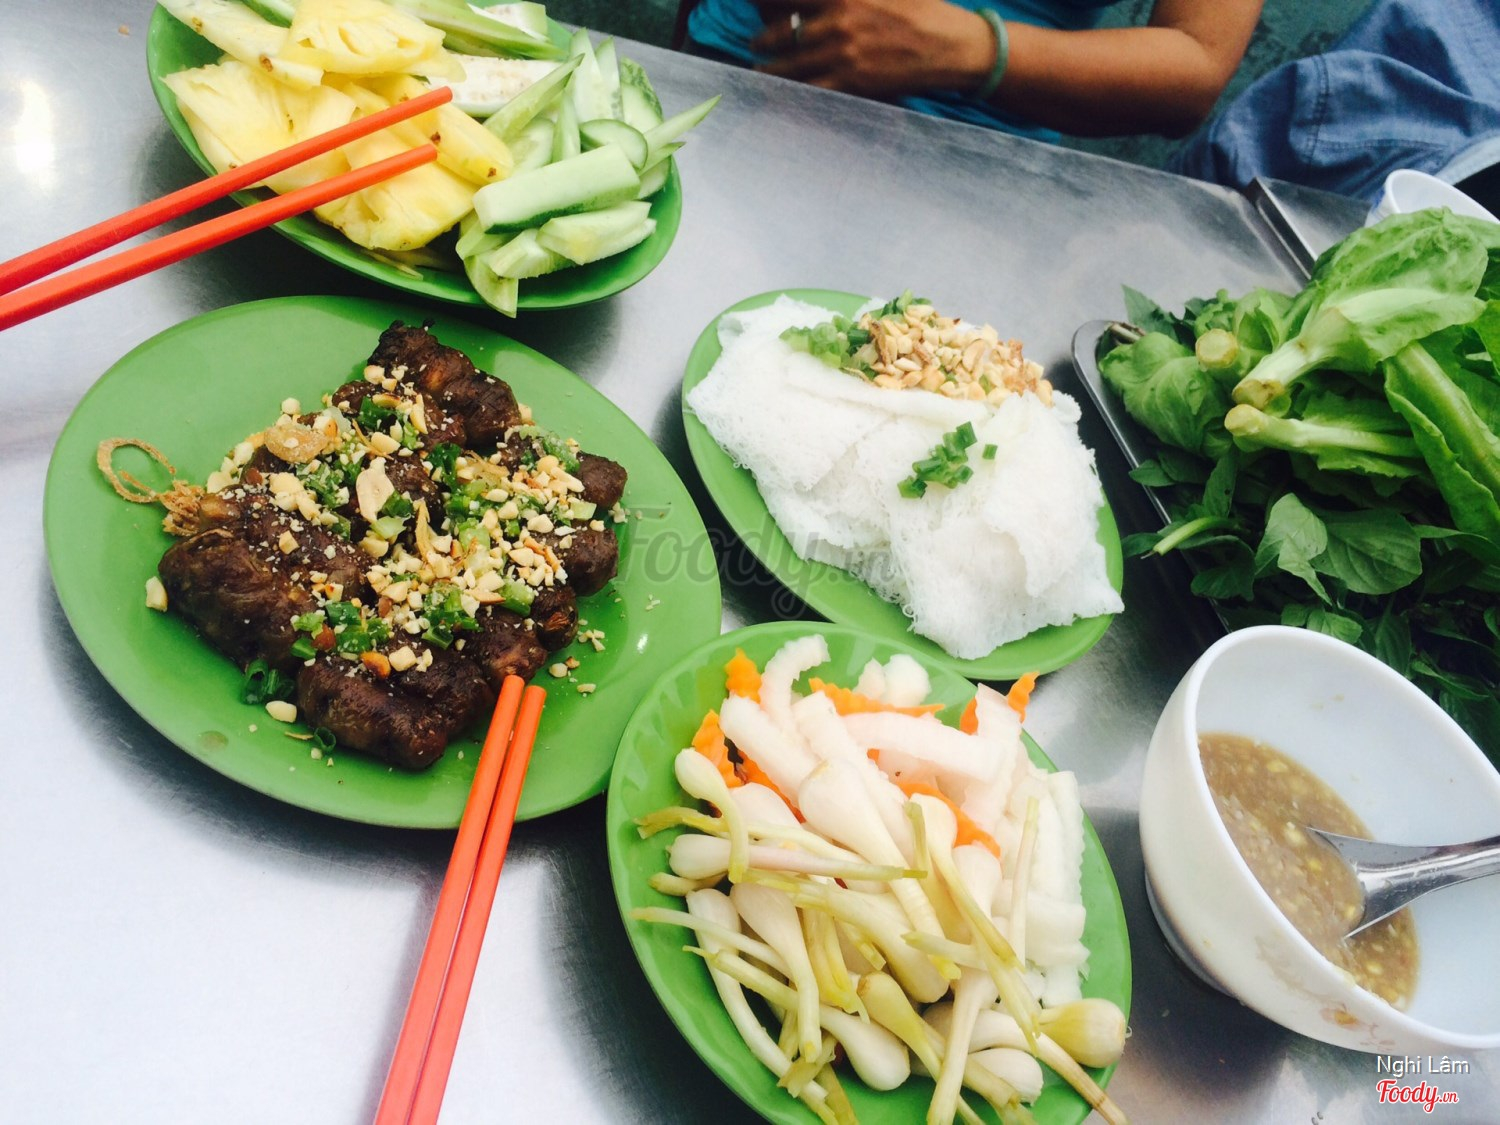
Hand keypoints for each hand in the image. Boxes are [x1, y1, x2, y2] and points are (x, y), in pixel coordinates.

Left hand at [750, 0, 993, 98]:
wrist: (949, 45)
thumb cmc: (922, 9)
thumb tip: (830, 1)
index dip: (765, 2)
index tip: (753, 3)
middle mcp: (839, 22)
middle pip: (784, 32)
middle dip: (763, 40)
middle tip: (756, 44)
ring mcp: (845, 54)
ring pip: (793, 65)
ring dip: (771, 70)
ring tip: (760, 72)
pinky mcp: (854, 82)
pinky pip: (812, 89)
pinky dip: (793, 93)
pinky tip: (781, 95)